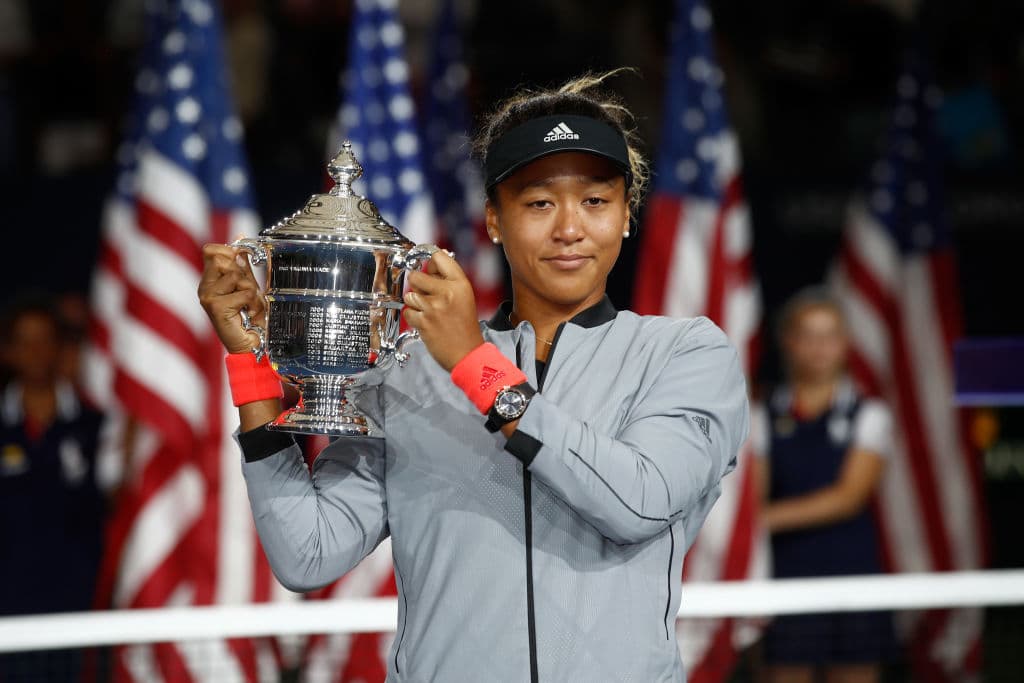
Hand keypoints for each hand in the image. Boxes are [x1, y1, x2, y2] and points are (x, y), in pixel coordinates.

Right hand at [198, 243, 265, 354]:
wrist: (250, 344)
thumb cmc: (248, 317)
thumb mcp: (247, 285)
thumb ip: (242, 265)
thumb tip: (239, 238)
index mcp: (209, 280)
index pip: (211, 250)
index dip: (229, 251)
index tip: (241, 263)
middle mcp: (204, 287)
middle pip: (224, 259)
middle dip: (244, 275)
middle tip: (247, 294)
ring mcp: (207, 296)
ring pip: (237, 276)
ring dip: (250, 291)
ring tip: (248, 306)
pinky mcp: (215, 306)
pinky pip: (243, 293)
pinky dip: (252, 303)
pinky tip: (247, 314)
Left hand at [402, 251, 484, 371]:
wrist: (467, 354)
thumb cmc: (465, 326)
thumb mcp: (464, 296)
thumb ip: (448, 279)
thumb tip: (430, 262)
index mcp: (460, 284)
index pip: (439, 257)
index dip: (428, 258)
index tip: (422, 260)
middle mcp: (447, 292)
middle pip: (416, 275)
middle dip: (417, 285)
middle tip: (426, 295)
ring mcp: (434, 307)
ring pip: (410, 295)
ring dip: (415, 304)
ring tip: (429, 312)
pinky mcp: (423, 321)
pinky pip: (408, 312)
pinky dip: (414, 318)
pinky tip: (426, 323)